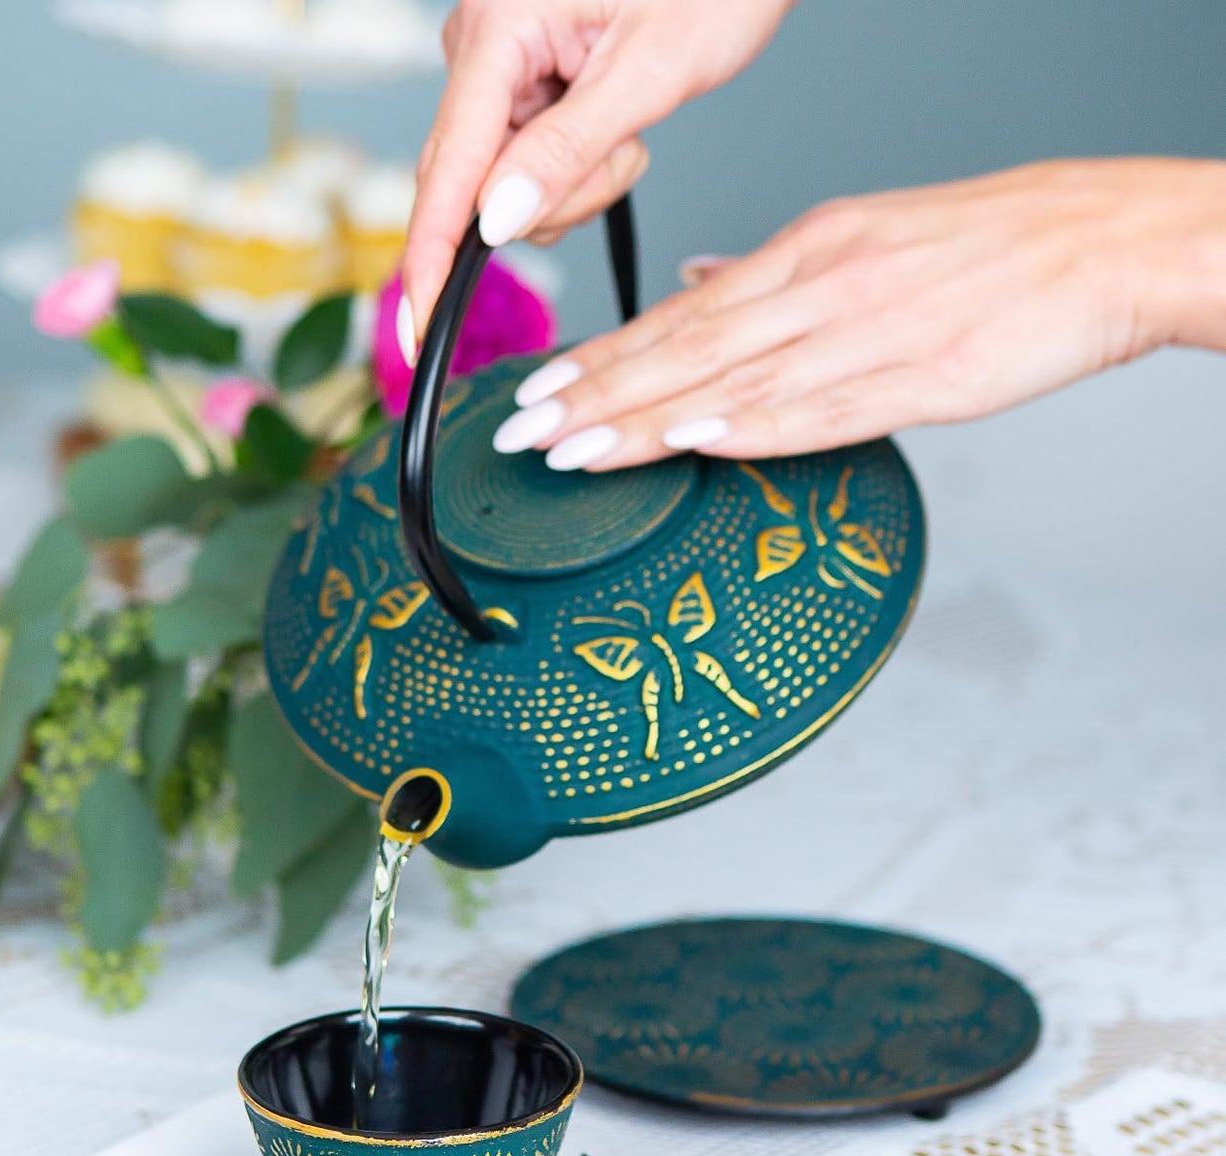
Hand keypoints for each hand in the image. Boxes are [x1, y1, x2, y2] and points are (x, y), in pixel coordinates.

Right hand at [399, 0, 797, 357]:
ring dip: (575, 186)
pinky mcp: (517, 83)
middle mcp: (479, 41)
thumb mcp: (650, 70)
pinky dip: (577, 168)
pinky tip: (615, 125)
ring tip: (632, 128)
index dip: (432, 258)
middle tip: (628, 153)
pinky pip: (527, 165)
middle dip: (548, 204)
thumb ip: (567, 151)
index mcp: (498, 25)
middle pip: (473, 185)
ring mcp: (494, 64)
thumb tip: (496, 222)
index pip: (446, 168)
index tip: (418, 330)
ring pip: (506, 186)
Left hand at [490, 158, 1225, 467]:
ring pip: (735, 382)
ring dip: (647, 420)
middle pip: (686, 352)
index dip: (601, 359)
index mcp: (807, 252)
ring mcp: (870, 333)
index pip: (677, 317)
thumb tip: (694, 290)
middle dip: (595, 396)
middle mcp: (822, 288)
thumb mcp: (864, 235)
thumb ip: (770, 274)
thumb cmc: (988, 247)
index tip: (539, 392)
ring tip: (573, 450)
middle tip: (521, 431)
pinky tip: (698, 445)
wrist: (1105, 243)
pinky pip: (825, 410)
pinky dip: (757, 429)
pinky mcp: (924, 379)